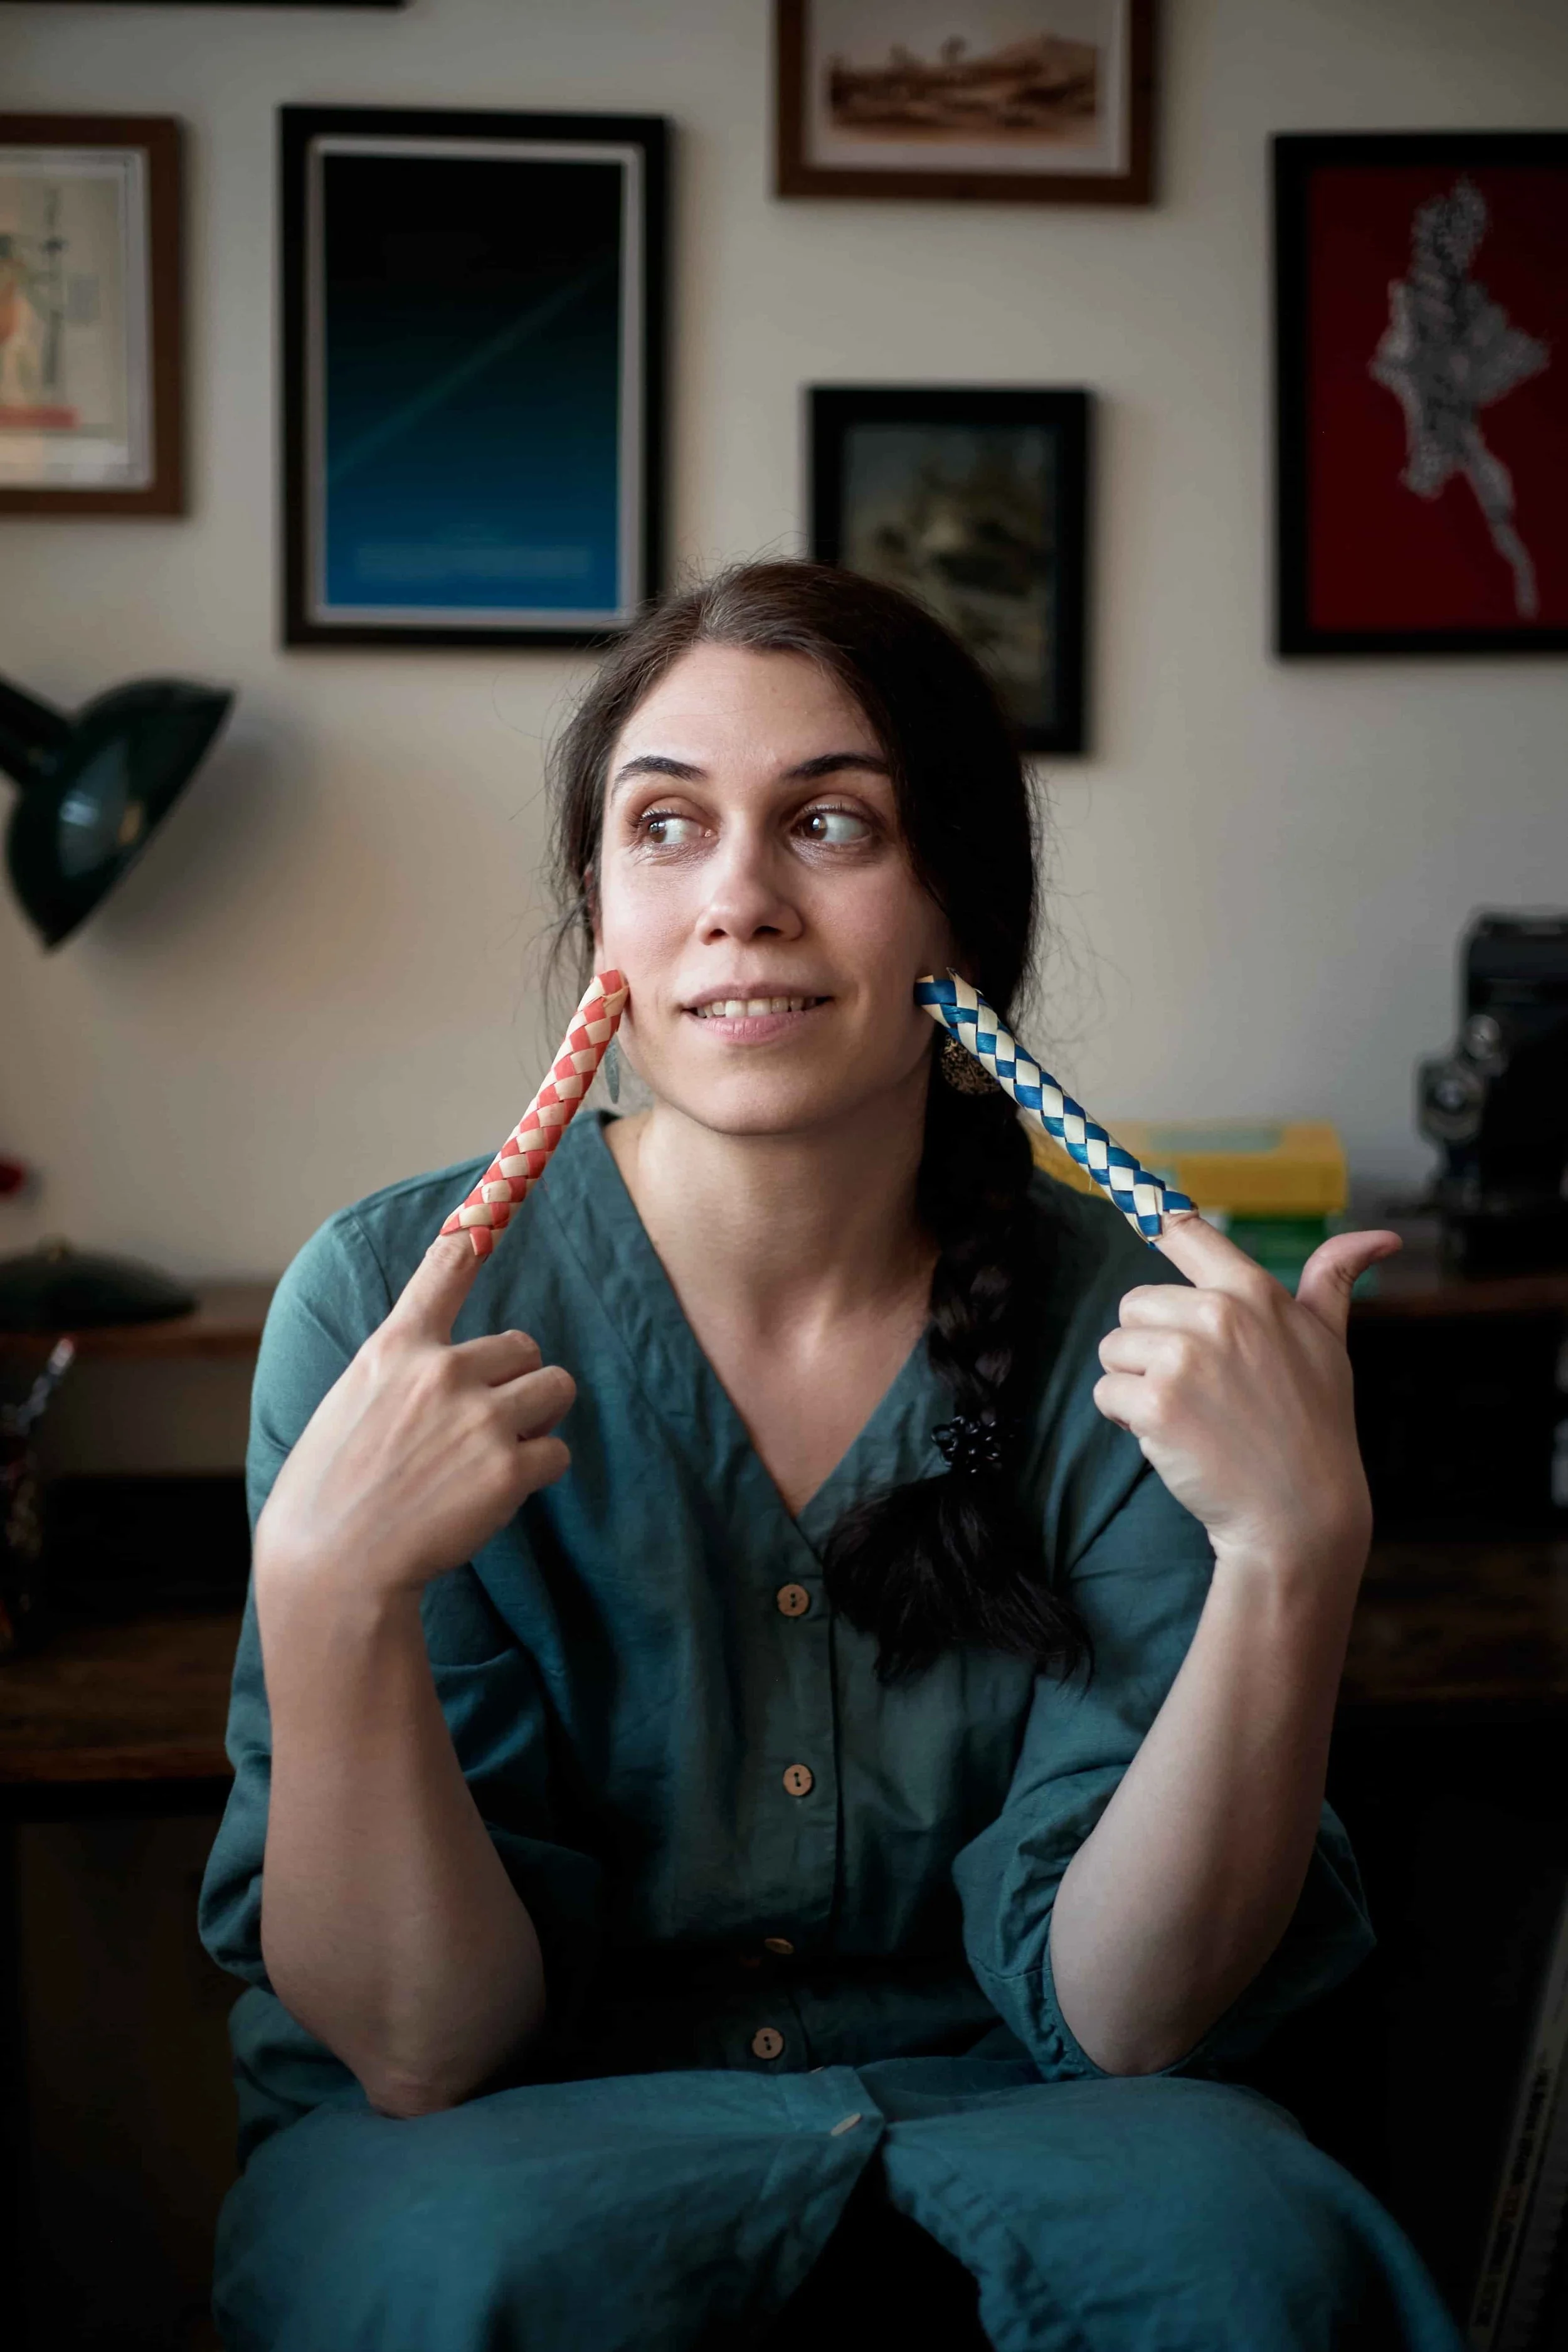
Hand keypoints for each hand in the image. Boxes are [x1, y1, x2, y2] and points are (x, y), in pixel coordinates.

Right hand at [254, 1233, 574, 1599]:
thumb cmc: (332, 1490)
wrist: (331, 1566)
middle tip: (480, 1429)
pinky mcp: (508, 1466)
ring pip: (555, 1390)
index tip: (515, 1169)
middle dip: (517, 1383)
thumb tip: (450, 1367)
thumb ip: (401, 1372)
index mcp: (395, 1348)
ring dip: (537, 1420)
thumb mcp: (351, 1404)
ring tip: (491, 1458)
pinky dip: (537, 1473)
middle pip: (528, 1347)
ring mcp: (478, 1417)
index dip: (485, 1219)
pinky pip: (556, 1452)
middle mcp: (441, 1370)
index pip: (447, 1266)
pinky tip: (492, 1496)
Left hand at [1092, 1218, 1400, 1578]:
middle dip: (1151, 1345)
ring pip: (1115, 1351)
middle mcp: (1218, 1315)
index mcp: (1254, 1292)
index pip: (1186, 1231)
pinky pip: (1107, 1393)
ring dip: (1137, 1384)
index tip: (1126, 1185)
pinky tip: (1174, 1439)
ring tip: (1191, 1414)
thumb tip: (1381, 1239)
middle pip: (1134, 1304)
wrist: (1299, 1514)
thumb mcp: (1330, 1345)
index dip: (1151, 1211)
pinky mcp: (1157, 1403)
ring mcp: (1185, 1358)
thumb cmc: (1315, 1427)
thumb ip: (1334, 1281)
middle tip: (1198, 1388)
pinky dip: (1128, 1421)